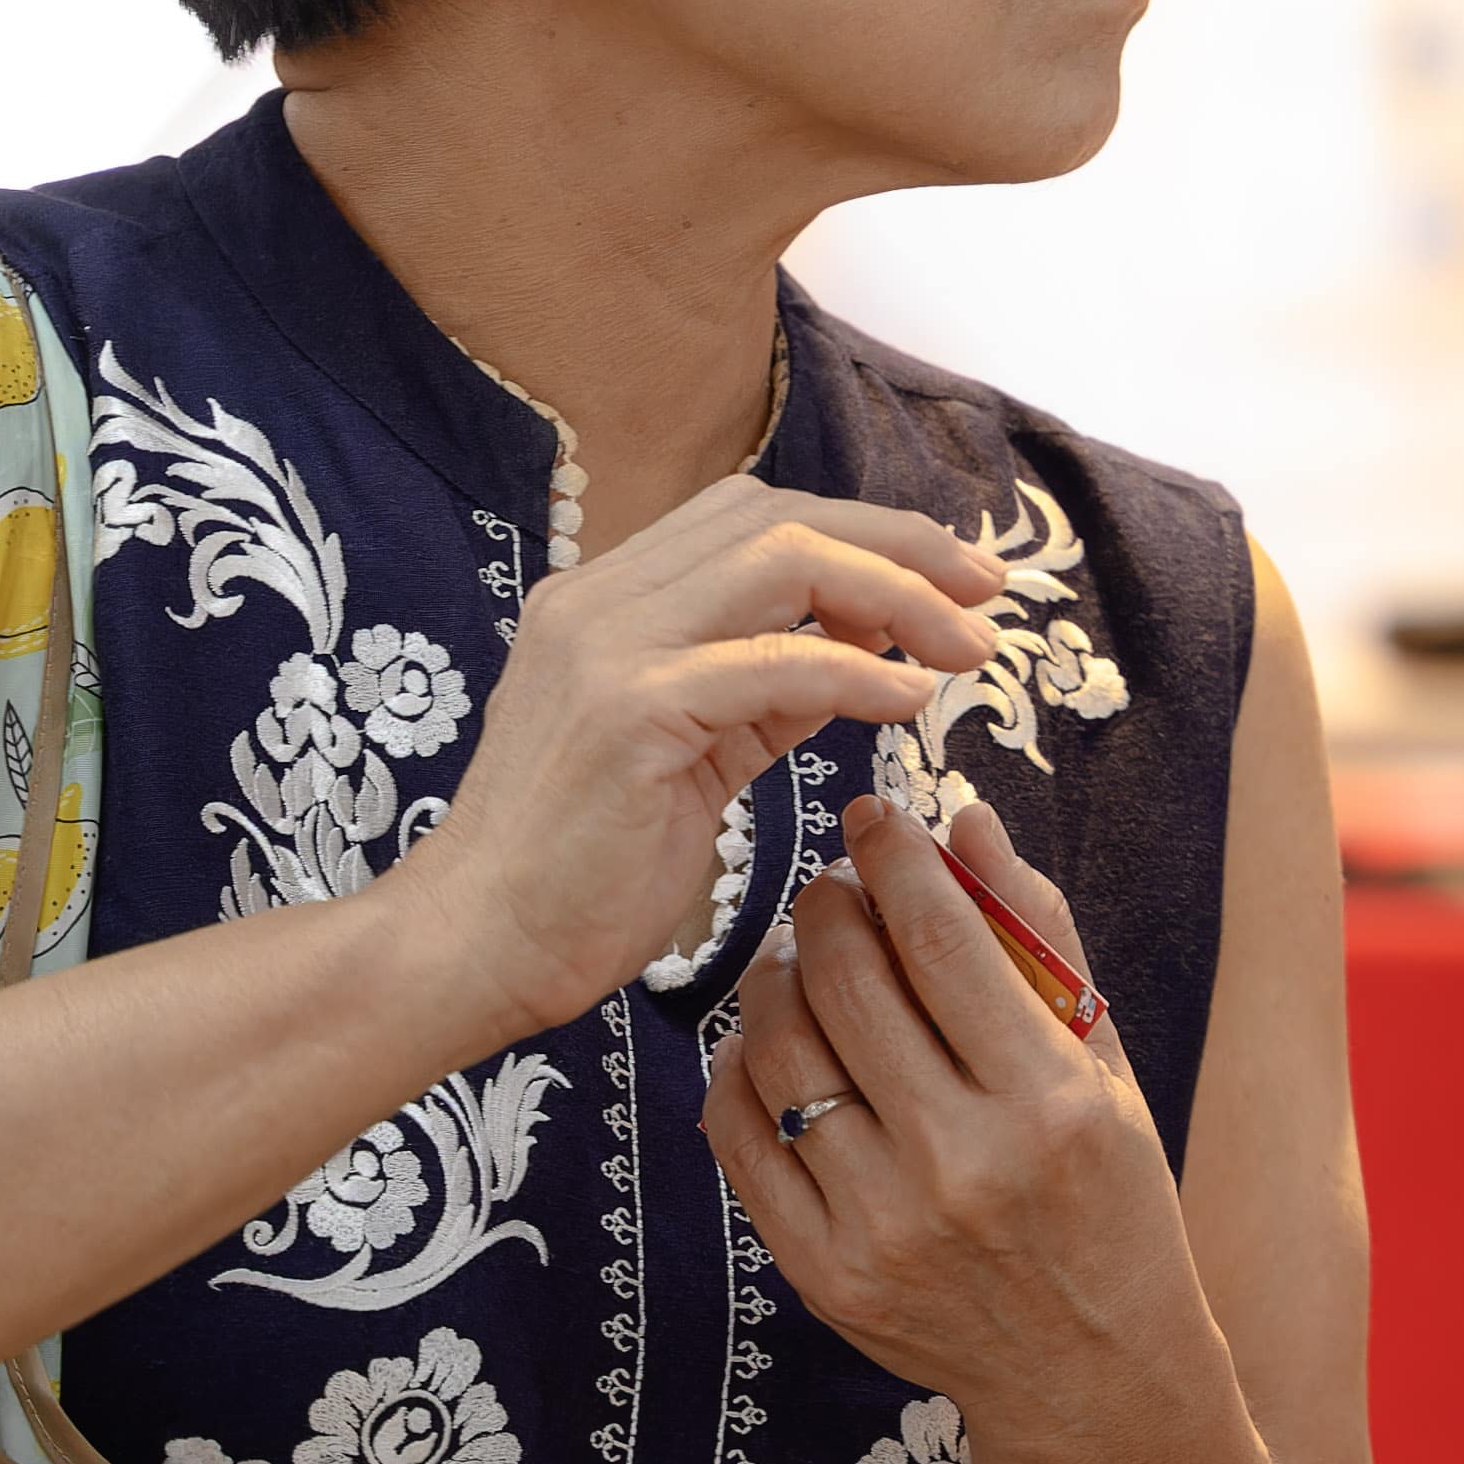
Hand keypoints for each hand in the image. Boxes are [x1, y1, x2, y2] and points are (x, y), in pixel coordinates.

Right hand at [396, 478, 994, 1037]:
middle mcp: (599, 598)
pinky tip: (910, 699)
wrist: (475, 947)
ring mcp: (608, 647)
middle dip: (900, 543)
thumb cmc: (583, 868)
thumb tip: (866, 647)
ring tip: (968, 645)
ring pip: (783, 563)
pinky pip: (775, 663)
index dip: (863, 531)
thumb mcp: (691, 752)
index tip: (951, 576)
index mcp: (605, 597)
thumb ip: (763, 691)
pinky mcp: (628, 712)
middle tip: (988, 591)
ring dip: (898, 595)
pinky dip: (858, 673)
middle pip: (778, 518)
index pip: (751, 516)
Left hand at [704, 798, 1196, 1413]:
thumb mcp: (1104, 1068)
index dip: (897, 857)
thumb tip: (967, 822)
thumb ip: (1040, 940)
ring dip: (776, 978)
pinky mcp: (821, 1273)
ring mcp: (881, 1225)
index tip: (876, 814)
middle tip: (833, 886)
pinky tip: (770, 1044)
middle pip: (849, 983)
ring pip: (782, 1054)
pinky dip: (740, 1070)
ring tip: (800, 959)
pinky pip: (741, 1139)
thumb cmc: (1110, 1200)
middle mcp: (962, 1163)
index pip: (945, 940)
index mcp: (1048, 1101)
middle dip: (829, 905)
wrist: (1089, 1374)